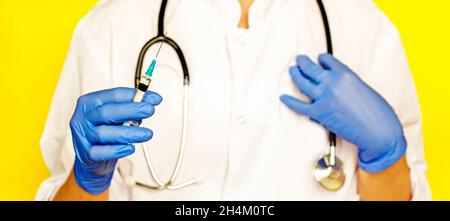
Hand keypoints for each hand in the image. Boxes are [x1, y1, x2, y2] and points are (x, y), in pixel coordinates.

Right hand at [70, 87, 161, 193]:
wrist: (94, 158)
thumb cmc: (108, 131)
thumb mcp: (118, 117)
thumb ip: (131, 109)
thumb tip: (151, 101)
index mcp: (90, 103)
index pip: (112, 95)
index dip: (134, 95)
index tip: (155, 98)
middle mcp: (83, 118)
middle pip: (105, 112)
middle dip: (130, 110)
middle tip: (149, 110)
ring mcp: (82, 137)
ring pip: (103, 133)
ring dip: (129, 133)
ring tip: (147, 134)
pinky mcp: (86, 155)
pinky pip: (100, 152)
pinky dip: (117, 150)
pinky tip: (130, 148)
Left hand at [280, 54, 405, 172]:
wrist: (377, 130)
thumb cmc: (377, 111)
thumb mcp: (363, 88)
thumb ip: (348, 83)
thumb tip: (338, 85)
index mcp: (345, 74)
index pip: (327, 60)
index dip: (321, 59)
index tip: (318, 60)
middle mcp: (332, 82)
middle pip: (311, 68)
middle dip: (303, 62)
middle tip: (298, 60)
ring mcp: (324, 97)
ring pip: (302, 83)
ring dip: (295, 75)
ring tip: (292, 70)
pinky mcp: (319, 113)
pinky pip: (299, 106)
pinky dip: (289, 101)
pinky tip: (283, 97)